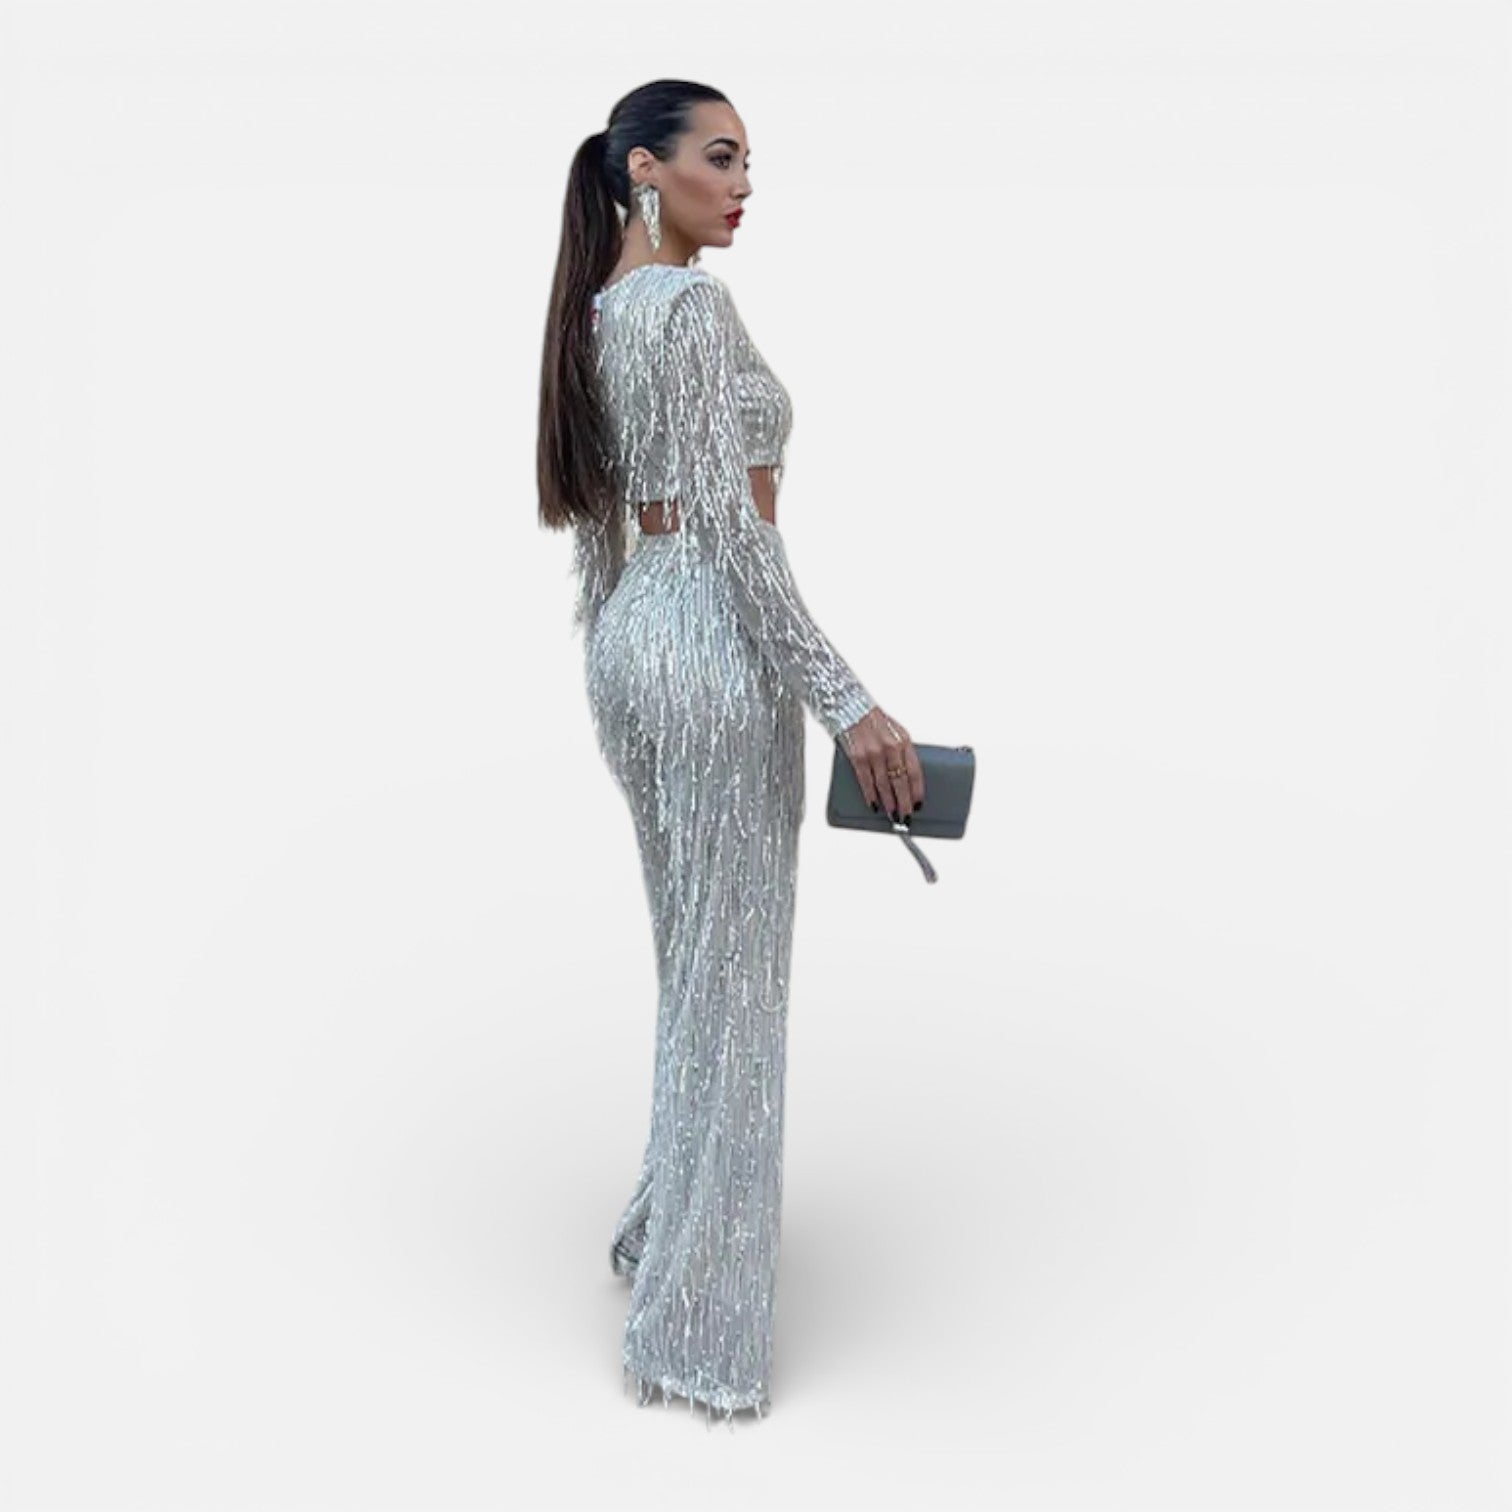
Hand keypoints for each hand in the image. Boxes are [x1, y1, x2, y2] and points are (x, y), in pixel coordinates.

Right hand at [837, 705, 923, 821]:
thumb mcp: (895, 732)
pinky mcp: (857, 756)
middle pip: (900, 781)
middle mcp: (890, 747)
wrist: (850, 706)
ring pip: (884, 784)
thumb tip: (906, 778)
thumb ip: (902, 753)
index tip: (919, 803)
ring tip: (892, 813)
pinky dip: (870, 795)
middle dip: (904, 801)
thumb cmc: (874, 719)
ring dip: (889, 801)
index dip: (917, 790)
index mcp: (903, 740)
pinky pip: (865, 781)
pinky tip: (874, 804)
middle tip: (906, 815)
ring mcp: (873, 753)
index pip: (915, 771)